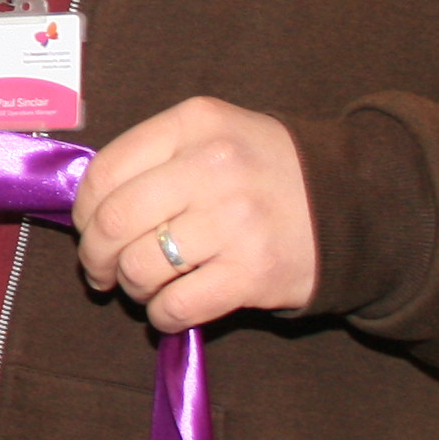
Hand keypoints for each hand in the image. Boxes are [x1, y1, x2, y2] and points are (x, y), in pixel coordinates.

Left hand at [74, 95, 317, 334]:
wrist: (355, 204)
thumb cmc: (267, 171)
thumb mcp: (216, 135)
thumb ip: (156, 156)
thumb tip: (89, 206)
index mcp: (195, 123)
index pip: (105, 171)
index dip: (83, 211)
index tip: (89, 229)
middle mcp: (212, 166)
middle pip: (113, 223)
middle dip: (94, 257)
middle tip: (101, 272)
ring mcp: (234, 220)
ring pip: (139, 267)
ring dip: (131, 287)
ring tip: (145, 286)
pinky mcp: (253, 272)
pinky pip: (176, 306)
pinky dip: (162, 316)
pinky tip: (171, 309)